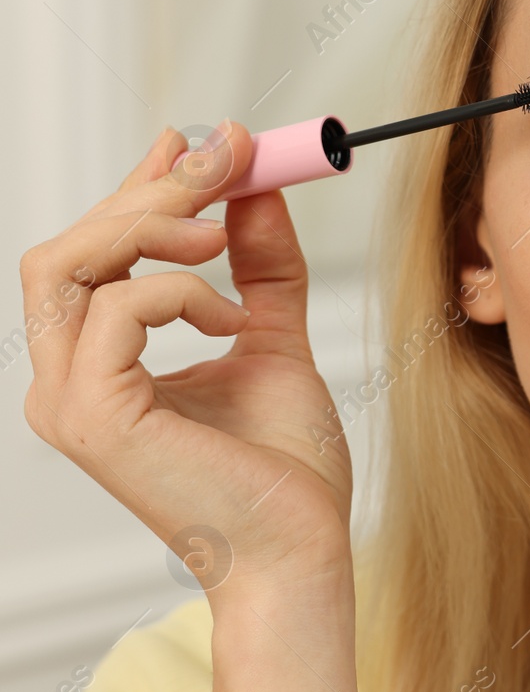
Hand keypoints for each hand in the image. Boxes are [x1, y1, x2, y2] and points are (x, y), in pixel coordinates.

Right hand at [18, 122, 353, 607]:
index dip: (136, 188)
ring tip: (223, 235)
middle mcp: (66, 382)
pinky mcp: (94, 418)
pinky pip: (115, 311)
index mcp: (98, 367)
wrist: (301, 549)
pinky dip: (176, 292)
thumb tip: (255, 192)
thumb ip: (261, 272)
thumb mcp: (273, 343)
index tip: (194, 142)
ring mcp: (69, 402)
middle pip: (70, 247)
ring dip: (153, 226)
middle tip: (224, 154)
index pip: (92, 256)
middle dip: (148, 189)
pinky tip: (230, 317)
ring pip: (69, 266)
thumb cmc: (286, 469)